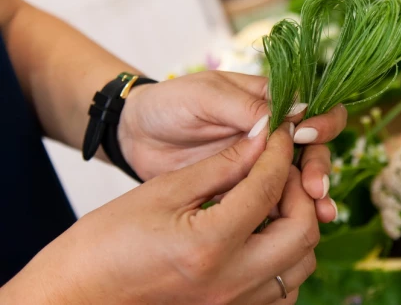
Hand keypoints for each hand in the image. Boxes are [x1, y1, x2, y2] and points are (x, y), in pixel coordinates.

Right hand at [1, 123, 316, 304]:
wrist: (77, 296)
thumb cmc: (105, 242)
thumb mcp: (162, 192)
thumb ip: (220, 166)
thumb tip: (259, 141)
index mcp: (210, 245)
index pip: (268, 188)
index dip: (279, 152)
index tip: (279, 134)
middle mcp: (230, 283)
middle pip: (303, 232)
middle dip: (300, 192)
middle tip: (282, 169)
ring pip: (300, 265)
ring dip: (297, 225)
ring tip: (273, 200)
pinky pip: (282, 289)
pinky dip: (285, 258)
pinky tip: (263, 234)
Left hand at [118, 71, 346, 221]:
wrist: (135, 136)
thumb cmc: (169, 104)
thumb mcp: (205, 96)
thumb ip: (245, 106)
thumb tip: (290, 120)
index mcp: (268, 101)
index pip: (311, 108)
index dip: (320, 122)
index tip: (307, 137)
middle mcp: (272, 133)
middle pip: (313, 148)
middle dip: (318, 167)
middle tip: (314, 189)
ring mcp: (259, 164)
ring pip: (297, 178)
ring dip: (312, 196)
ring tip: (320, 214)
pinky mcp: (245, 190)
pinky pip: (273, 202)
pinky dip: (288, 214)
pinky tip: (299, 228)